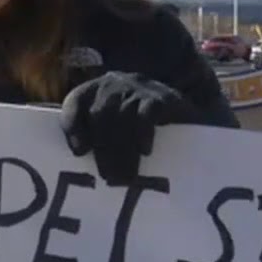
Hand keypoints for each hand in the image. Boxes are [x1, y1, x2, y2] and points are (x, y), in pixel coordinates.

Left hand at [59, 71, 196, 186]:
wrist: (189, 127)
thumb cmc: (142, 137)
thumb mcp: (113, 138)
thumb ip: (94, 142)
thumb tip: (79, 153)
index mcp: (95, 91)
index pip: (76, 100)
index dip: (72, 124)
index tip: (78, 153)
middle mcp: (115, 83)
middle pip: (100, 112)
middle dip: (103, 148)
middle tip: (109, 178)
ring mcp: (139, 87)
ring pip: (123, 114)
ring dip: (122, 149)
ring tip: (126, 176)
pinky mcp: (163, 96)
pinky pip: (147, 112)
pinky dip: (143, 133)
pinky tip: (145, 151)